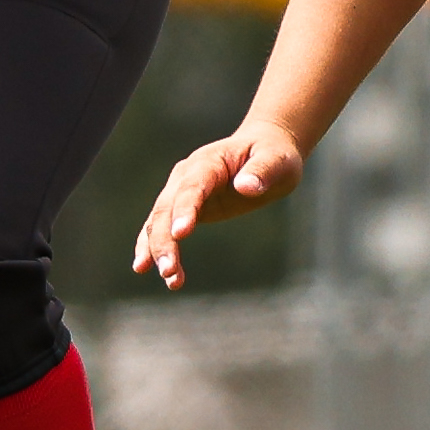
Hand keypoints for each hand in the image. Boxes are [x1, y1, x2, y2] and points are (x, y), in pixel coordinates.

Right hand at [134, 123, 307, 290]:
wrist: (263, 149)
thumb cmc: (274, 154)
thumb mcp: (277, 160)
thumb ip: (262, 171)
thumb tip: (246, 187)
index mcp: (208, 162)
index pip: (192, 187)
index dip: (184, 210)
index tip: (180, 234)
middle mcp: (186, 176)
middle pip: (166, 209)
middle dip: (164, 240)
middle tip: (168, 270)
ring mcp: (181, 192)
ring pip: (158, 222)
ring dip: (158, 250)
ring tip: (170, 280)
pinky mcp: (183, 208)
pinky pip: (162, 228)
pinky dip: (154, 248)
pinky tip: (152, 270)